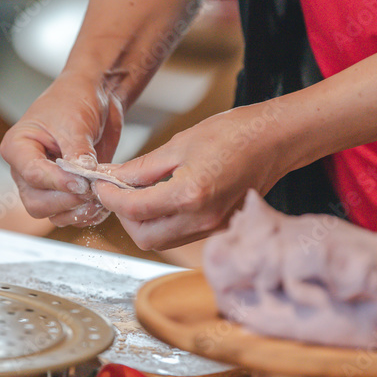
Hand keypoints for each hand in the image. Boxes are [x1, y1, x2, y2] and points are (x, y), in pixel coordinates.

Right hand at [0, 72, 123, 226]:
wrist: (95, 97)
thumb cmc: (75, 100)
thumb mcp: (75, 122)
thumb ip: (77, 152)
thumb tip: (81, 178)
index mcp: (18, 147)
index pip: (32, 174)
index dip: (58, 182)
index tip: (82, 182)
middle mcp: (26, 170)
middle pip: (37, 203)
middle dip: (66, 201)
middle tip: (92, 190)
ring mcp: (45, 184)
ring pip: (52, 214)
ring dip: (77, 211)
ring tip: (100, 198)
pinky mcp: (65, 191)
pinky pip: (70, 214)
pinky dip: (86, 214)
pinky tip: (103, 202)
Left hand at [96, 104, 288, 249]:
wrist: (274, 141)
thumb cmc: (232, 134)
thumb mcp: (180, 144)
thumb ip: (143, 168)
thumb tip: (113, 178)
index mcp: (189, 195)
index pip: (133, 209)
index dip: (110, 197)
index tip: (101, 184)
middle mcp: (200, 220)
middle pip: (143, 237)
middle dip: (124, 216)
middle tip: (118, 191)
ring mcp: (211, 228)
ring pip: (160, 242)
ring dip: (142, 223)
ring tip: (138, 193)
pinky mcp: (217, 228)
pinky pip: (179, 236)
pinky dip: (163, 223)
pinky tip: (161, 198)